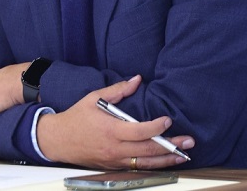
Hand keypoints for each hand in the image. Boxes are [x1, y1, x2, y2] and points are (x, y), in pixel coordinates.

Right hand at [36, 75, 194, 169]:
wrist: (58, 141)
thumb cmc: (76, 118)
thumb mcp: (94, 98)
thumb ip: (117, 90)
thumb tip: (136, 79)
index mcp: (111, 130)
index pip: (140, 131)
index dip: (157, 127)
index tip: (168, 120)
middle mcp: (115, 148)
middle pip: (148, 150)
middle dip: (171, 146)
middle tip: (189, 141)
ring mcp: (115, 160)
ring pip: (146, 163)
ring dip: (167, 159)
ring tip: (183, 155)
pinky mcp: (114, 166)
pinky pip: (137, 168)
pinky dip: (153, 165)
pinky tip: (165, 162)